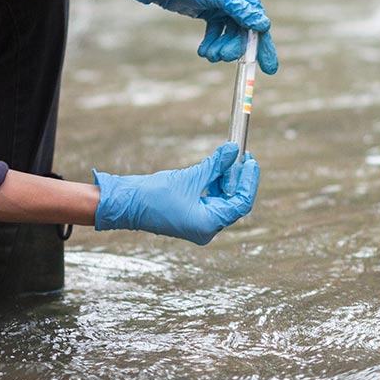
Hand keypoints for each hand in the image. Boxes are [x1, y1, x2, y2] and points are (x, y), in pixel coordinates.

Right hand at [93, 143, 259, 244]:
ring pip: (223, 200)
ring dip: (227, 179)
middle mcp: (207, 229)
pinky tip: (216, 168)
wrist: (128, 203)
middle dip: (239, 178)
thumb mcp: (190, 177)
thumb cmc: (155, 194)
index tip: (251, 160)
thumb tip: (234, 150)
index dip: (249, 181)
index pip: (241, 203)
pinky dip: (215, 184)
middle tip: (243, 155)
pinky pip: (211, 200)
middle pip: (234, 202)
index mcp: (208, 224)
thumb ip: (215, 165)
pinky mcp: (192, 217)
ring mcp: (199, 224)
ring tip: (229, 157)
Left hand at [127, 0, 279, 73]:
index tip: (268, 67)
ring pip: (231, 35)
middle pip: (245, 30)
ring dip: (221, 48)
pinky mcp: (213, 14)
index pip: (258, 19)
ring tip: (209, 54)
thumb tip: (264, 25)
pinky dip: (212, 44)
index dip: (263, 43)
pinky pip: (218, 35)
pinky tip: (204, 51)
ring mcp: (226, 6)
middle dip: (235, 47)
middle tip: (223, 57)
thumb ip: (240, 10)